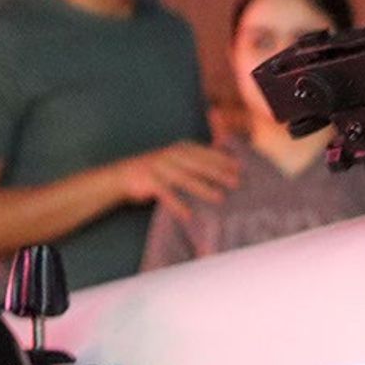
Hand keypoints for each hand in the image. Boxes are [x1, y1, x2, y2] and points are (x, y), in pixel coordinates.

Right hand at [116, 141, 238, 220]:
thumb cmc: (157, 169)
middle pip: (199, 165)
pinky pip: (166, 195)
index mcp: (180, 148)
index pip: (205, 153)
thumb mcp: (177, 158)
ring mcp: (159, 168)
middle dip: (218, 173)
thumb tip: (223, 162)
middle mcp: (171, 156)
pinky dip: (177, 205)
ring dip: (203, 189)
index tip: (240, 167)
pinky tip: (189, 215)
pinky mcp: (149, 181)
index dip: (222, 159)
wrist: (123, 174)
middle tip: (236, 182)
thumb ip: (196, 158)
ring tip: (220, 198)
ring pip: (185, 179)